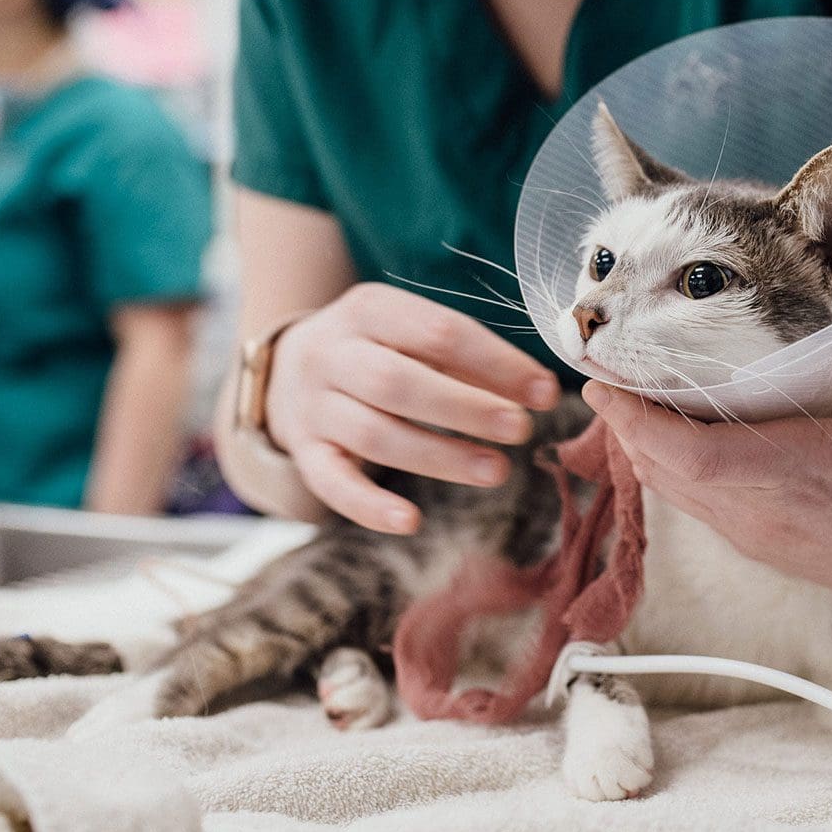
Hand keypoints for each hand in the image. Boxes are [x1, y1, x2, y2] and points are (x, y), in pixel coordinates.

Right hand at [265, 282, 561, 532]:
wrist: (286, 366)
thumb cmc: (377, 348)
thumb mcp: (411, 332)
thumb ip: (467, 357)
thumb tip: (537, 390)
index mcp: (369, 309)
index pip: (438, 331)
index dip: (496, 363)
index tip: (544, 391)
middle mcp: (332, 353)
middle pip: (398, 382)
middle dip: (466, 408)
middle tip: (521, 429)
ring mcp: (313, 405)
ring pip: (374, 434)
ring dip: (440, 457)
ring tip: (497, 470)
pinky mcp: (304, 451)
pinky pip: (331, 483)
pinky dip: (369, 506)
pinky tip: (411, 522)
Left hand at [581, 314, 831, 613]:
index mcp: (807, 475)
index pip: (702, 459)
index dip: (642, 425)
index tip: (606, 384)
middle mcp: (768, 510)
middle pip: (666, 470)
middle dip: (621, 421)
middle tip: (595, 360)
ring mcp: (755, 531)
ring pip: (669, 488)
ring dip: (635, 441)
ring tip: (612, 384)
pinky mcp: (753, 539)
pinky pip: (689, 499)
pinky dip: (660, 461)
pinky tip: (651, 423)